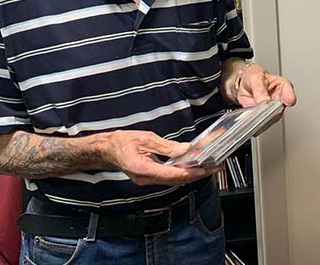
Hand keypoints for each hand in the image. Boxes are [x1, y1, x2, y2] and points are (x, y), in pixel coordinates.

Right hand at [103, 130, 218, 185]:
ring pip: (174, 181)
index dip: (192, 173)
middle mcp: (146, 179)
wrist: (105, 150)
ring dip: (191, 175)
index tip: (206, 169)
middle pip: (177, 180)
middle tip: (214, 168)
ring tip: (207, 167)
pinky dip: (181, 173)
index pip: (173, 175)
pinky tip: (191, 167)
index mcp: (144, 169)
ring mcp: (147, 181)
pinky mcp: (149, 178)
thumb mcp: (145, 138)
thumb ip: (167, 146)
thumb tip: (186, 150)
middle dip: (197, 175)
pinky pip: (168, 178)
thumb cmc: (121, 142)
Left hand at [236, 65, 296, 135]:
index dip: (289, 97)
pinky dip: (257, 126)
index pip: (289, 93)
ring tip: (255, 121)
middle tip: (264, 113)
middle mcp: (280, 99)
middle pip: (280, 110)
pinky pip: (263, 123)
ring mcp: (273, 109)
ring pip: (271, 119)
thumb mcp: (256, 78)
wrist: (243, 83)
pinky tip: (252, 126)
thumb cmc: (254, 76)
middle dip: (272, 114)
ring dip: (264, 122)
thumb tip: (264, 102)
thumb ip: (260, 90)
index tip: (288, 101)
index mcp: (283, 86)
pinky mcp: (264, 116)